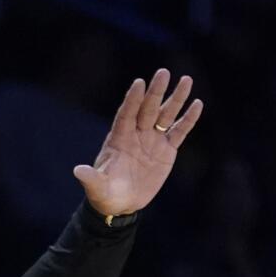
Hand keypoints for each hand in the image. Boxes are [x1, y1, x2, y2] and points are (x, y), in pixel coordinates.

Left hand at [74, 68, 202, 216]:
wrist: (121, 204)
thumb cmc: (105, 194)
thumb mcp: (97, 187)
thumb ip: (90, 178)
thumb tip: (78, 171)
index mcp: (119, 139)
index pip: (126, 114)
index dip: (132, 100)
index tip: (139, 83)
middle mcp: (136, 134)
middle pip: (147, 109)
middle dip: (155, 92)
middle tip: (163, 72)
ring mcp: (152, 140)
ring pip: (166, 115)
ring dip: (176, 99)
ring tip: (186, 80)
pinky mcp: (166, 150)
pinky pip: (179, 132)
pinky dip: (188, 119)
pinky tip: (197, 104)